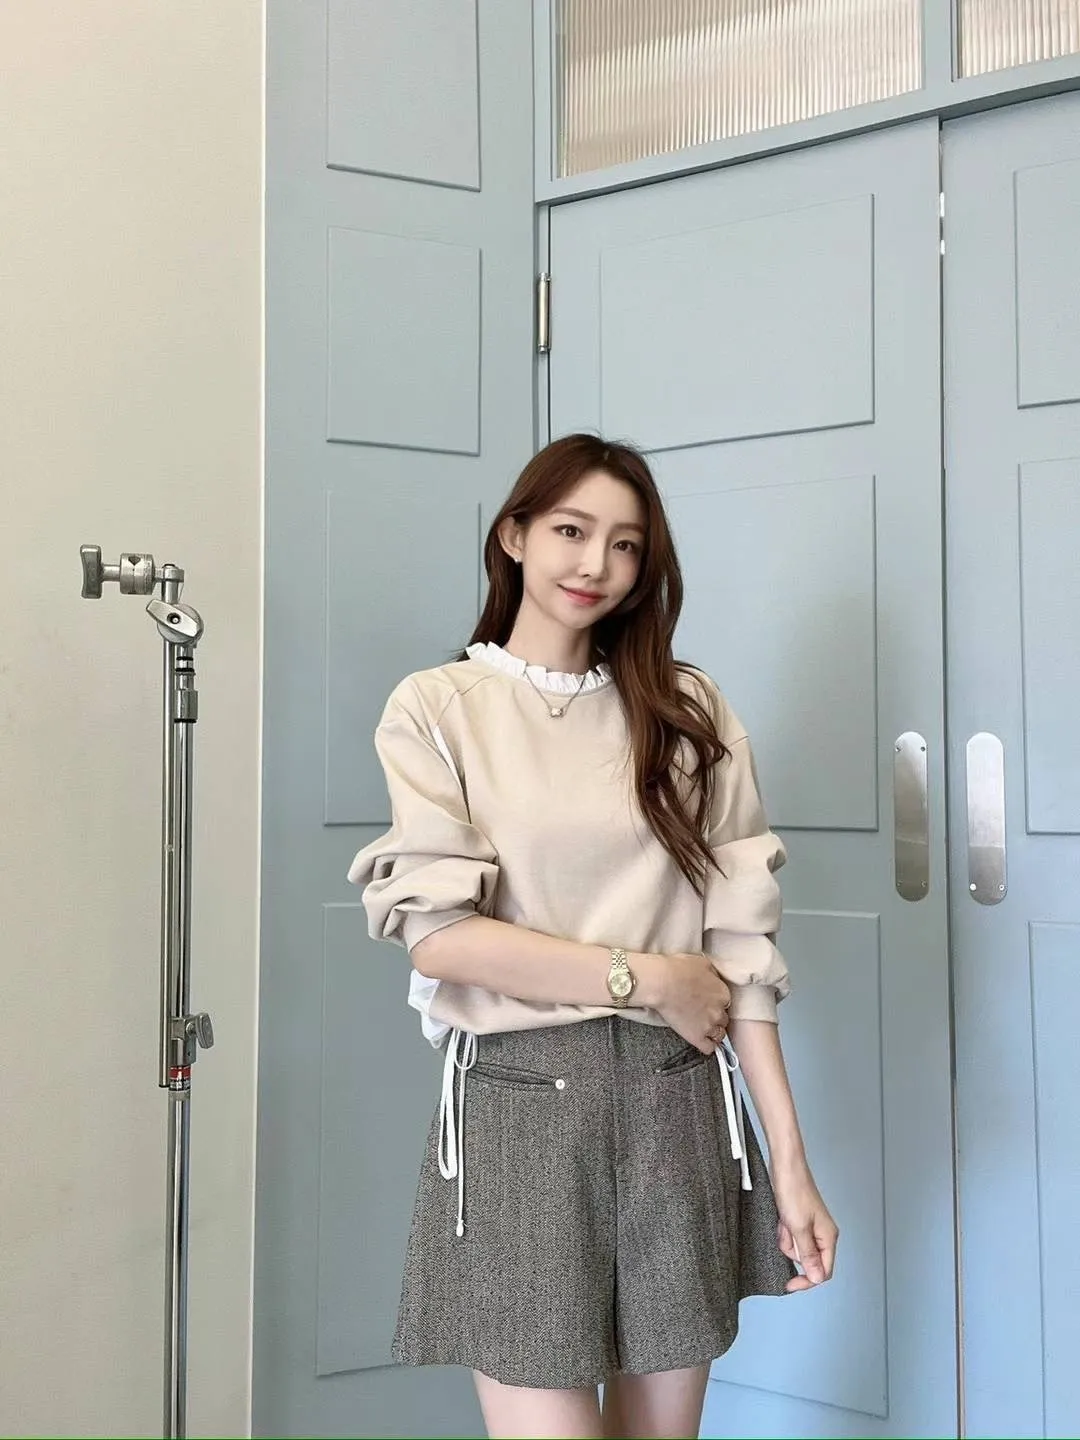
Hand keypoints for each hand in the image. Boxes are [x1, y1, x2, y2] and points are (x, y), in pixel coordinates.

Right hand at [634, 951, 731, 1053]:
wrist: (662, 983)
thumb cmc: (678, 969)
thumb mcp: (702, 963)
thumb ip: (713, 974)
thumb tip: (714, 978)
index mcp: (723, 993)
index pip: (726, 1002)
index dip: (716, 1002)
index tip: (708, 1001)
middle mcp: (720, 1011)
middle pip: (724, 1019)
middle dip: (715, 1017)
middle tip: (703, 1014)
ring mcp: (709, 1026)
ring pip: (720, 1035)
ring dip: (713, 1032)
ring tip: (703, 1029)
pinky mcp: (697, 1037)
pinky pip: (709, 1048)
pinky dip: (707, 1046)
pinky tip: (701, 1041)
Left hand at [771, 1162, 837, 1290]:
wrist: (785, 1166)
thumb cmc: (794, 1190)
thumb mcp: (799, 1227)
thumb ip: (808, 1255)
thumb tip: (817, 1278)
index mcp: (828, 1237)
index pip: (823, 1271)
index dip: (807, 1280)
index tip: (790, 1284)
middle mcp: (822, 1234)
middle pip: (807, 1260)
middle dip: (793, 1250)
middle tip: (787, 1234)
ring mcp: (810, 1227)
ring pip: (796, 1248)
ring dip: (786, 1239)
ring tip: (784, 1221)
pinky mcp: (799, 1220)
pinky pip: (789, 1236)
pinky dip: (783, 1230)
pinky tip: (782, 1218)